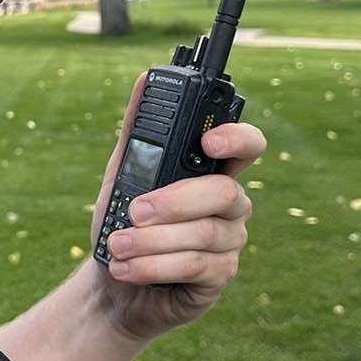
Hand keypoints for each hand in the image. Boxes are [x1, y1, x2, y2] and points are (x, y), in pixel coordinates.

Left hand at [88, 73, 264, 342]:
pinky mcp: (219, 275)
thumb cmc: (124, 221)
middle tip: (134, 209)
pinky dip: (154, 265)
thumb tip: (143, 80)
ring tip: (117, 244)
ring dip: (153, 240)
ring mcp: (229, 240)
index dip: (237, 139)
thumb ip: (137, 132)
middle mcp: (229, 202)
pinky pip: (196, 265)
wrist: (113, 280)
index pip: (246, 146)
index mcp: (211, 170)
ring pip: (205, 232)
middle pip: (224, 191)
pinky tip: (126, 267)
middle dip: (174, 201)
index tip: (208, 142)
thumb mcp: (123, 173)